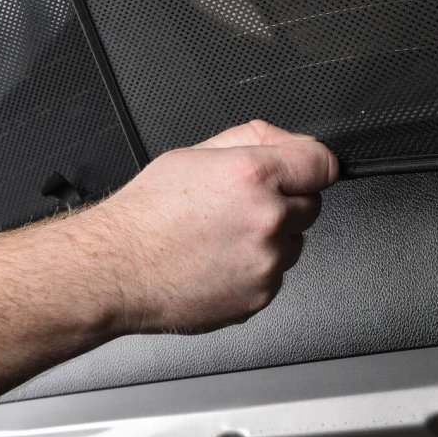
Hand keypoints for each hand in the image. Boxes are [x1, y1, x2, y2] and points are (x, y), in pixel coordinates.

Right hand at [77, 120, 338, 334]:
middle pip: (312, 204)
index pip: (323, 164)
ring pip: (295, 242)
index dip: (313, 165)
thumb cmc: (145, 216)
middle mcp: (266, 218)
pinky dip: (257, 268)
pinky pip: (276, 274)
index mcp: (252, 176)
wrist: (114, 270)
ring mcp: (267, 261)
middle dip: (286, 201)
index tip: (308, 171)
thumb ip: (252, 140)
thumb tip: (285, 142)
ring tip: (223, 238)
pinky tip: (220, 262)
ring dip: (272, 238)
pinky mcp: (261, 295)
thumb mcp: (194, 153)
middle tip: (241, 206)